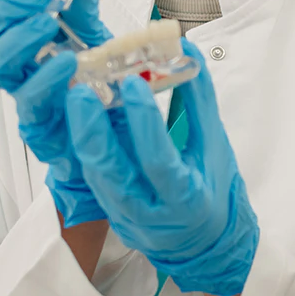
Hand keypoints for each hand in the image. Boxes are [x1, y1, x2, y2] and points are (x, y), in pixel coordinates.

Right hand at [0, 0, 111, 227]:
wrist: (122, 144)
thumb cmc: (102, 88)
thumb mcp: (96, 36)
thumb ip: (81, 4)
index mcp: (28, 37)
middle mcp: (20, 64)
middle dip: (6, 5)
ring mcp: (26, 94)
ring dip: (17, 38)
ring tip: (45, 21)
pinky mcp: (42, 127)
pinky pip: (30, 104)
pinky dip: (44, 79)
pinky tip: (66, 63)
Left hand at [64, 44, 258, 295]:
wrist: (209, 244)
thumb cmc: (217, 189)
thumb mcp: (215, 145)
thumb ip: (199, 100)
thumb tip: (186, 52)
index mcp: (187, 199)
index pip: (158, 160)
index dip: (144, 121)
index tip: (133, 82)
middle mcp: (153, 215)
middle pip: (113, 173)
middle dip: (93, 130)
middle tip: (82, 90)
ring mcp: (128, 219)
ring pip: (95, 177)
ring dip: (83, 138)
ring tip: (77, 99)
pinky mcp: (112, 216)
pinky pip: (93, 181)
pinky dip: (86, 150)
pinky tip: (80, 122)